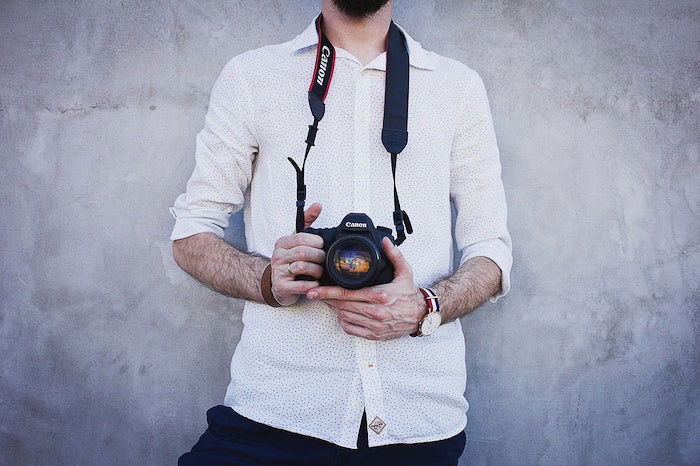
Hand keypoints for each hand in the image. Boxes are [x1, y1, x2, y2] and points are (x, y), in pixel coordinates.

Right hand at [270, 203, 325, 305]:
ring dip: (317, 271)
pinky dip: (312, 284)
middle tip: (324, 260)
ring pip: (302, 267)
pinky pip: (301, 285)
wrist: (278, 285)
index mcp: (282, 242)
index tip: (322, 247)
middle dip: (319, 257)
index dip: (317, 242)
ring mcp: (278, 271)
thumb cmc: (291, 261)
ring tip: (319, 272)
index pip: (302, 238)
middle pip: (304, 252)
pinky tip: (315, 283)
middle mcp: (278, 255)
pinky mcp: (281, 287)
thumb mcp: (296, 241)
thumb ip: (307, 222)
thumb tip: (317, 205)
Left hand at [306, 237, 426, 339]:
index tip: (315, 290)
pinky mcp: (375, 335)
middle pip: (342, 306)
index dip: (328, 292)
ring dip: (334, 309)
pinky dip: (343, 322)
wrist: (421, 315)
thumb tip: (386, 241)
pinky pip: (351, 330)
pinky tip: (342, 314)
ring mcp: (375, 325)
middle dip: (326, 300)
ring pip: (344, 317)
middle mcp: (376, 312)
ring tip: (329, 301)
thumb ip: (394, 255)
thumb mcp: (405, 272)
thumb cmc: (410, 294)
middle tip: (316, 293)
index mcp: (380, 295)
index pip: (347, 293)